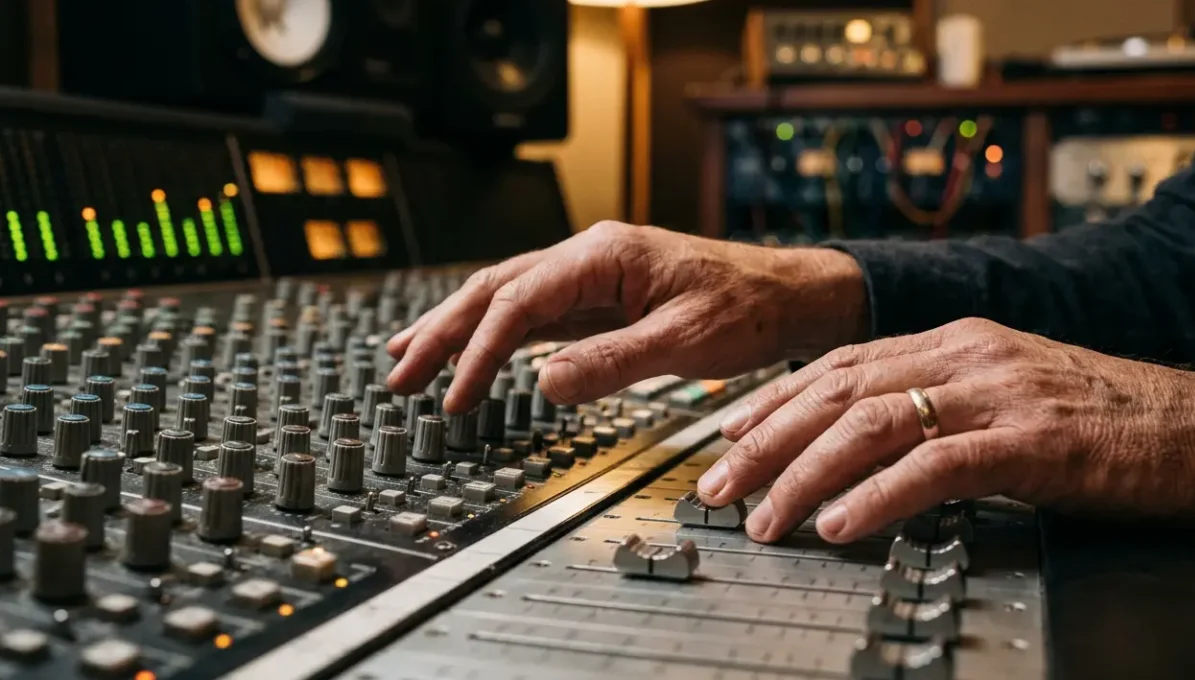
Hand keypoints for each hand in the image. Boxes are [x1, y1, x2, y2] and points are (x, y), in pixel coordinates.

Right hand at [386, 222, 867, 412]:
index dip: (478, 351)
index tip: (455, 396)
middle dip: (441, 331)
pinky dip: (495, 332)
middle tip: (397, 373)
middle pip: (494, 288)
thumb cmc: (749, 309)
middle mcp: (589, 256)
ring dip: (456, 328)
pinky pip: (534, 311)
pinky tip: (470, 349)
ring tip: (407, 357)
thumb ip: (613, 362)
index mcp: (605, 255)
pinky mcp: (601, 295)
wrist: (789, 294)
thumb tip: (543, 384)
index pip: (518, 300)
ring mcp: (592, 274)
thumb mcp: (686, 341)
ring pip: (506, 295)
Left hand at [697, 318, 1194, 543]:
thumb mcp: (1003, 393)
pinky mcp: (1029, 441)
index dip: (774, 398)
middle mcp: (966, 356)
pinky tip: (840, 522)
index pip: (840, 363)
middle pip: (837, 389)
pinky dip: (877, 495)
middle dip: (766, 439)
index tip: (728, 433)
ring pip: (871, 423)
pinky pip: (934, 465)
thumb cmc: (1102, 419)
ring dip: (804, 472)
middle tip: (719, 485)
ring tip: (765, 516)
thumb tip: (862, 443)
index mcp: (955, 341)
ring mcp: (996, 394)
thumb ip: (936, 404)